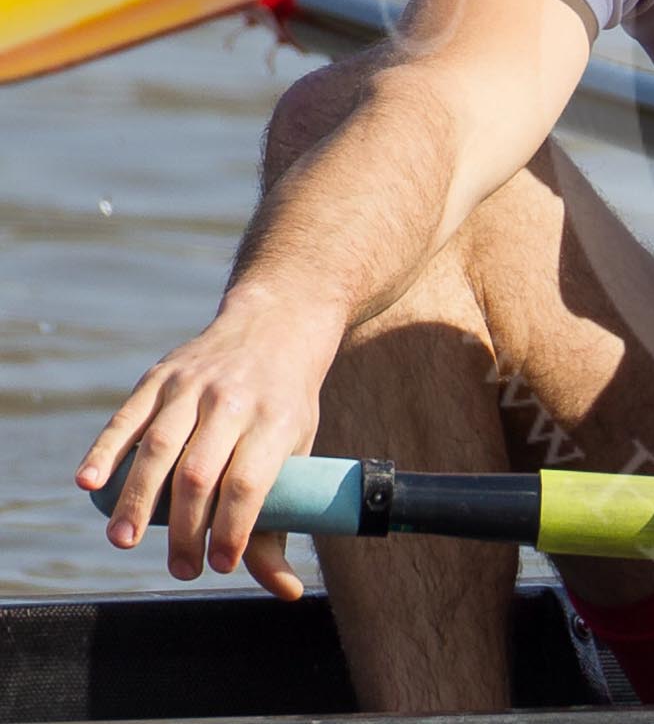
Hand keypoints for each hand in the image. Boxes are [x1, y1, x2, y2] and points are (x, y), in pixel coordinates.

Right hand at [75, 294, 339, 598]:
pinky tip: (89, 484)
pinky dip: (105, 450)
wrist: (275, 326)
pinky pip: (128, 416)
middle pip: (200, 471)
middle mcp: (232, 400)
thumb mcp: (299, 450)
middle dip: (185, 528)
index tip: (221, 565)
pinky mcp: (160, 377)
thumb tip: (286, 592)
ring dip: (137, 498)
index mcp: (276, 420)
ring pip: (159, 446)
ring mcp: (192, 386)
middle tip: (179, 569)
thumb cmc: (286, 404)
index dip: (233, 527)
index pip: (249, 481)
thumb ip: (282, 520)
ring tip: (122, 543)